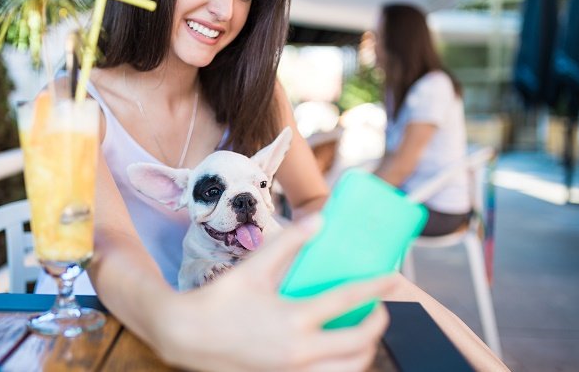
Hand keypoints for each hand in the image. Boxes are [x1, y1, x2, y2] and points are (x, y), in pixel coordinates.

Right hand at [155, 217, 396, 371]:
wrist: (186, 336)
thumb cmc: (219, 301)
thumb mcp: (254, 268)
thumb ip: (288, 244)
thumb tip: (319, 221)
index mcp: (294, 319)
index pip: (347, 301)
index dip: (375, 287)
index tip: (393, 278)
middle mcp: (299, 351)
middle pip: (359, 344)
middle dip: (378, 325)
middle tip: (380, 308)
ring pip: (348, 370)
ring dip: (364, 351)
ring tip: (362, 332)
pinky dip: (341, 366)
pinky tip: (336, 351)